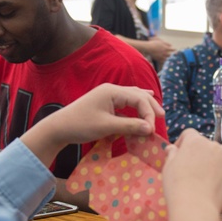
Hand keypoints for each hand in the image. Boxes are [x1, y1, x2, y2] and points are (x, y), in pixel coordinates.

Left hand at [21, 84, 163, 167]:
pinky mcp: (105, 103)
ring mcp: (108, 96)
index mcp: (112, 91)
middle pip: (138, 94)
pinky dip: (135, 106)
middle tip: (162, 117)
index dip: (148, 114)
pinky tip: (143, 106)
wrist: (59, 127)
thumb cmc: (81, 125)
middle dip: (150, 106)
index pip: (139, 99)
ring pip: (133, 97)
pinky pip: (125, 102)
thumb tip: (150, 129)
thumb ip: (129, 126)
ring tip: (157, 112)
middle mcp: (112, 90)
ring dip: (144, 105)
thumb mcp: (107, 127)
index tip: (151, 130)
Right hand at [144, 36, 174, 62]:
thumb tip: (171, 45)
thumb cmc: (154, 43)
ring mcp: (161, 56)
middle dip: (170, 54)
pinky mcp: (158, 59)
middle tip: (171, 55)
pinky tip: (163, 61)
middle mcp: (164, 53)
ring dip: (167, 58)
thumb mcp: (161, 41)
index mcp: (166, 48)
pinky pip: (162, 61)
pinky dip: (163, 61)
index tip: (175, 50)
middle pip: (169, 55)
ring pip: (166, 58)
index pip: (172, 49)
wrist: (148, 47)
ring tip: (167, 58)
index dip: (174, 50)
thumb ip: (166, 43)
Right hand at [162, 129, 221, 220]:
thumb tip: (173, 148)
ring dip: (216, 159)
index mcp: (194, 141)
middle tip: (194, 170)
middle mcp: (212, 145)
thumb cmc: (177, 186)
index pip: (189, 134)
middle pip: (206, 144)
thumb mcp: (168, 168)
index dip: (183, 143)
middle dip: (200, 154)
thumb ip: (172, 154)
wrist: (195, 206)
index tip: (180, 155)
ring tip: (210, 176)